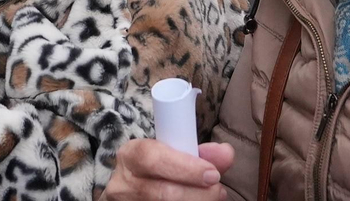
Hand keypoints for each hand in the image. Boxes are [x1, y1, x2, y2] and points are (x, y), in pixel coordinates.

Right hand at [102, 138, 233, 200]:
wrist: (133, 191)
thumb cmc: (158, 170)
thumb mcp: (173, 155)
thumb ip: (200, 154)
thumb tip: (225, 154)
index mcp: (131, 156)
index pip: (153, 158)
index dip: (186, 168)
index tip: (212, 174)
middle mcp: (124, 184)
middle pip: (162, 193)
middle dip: (198, 194)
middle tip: (218, 191)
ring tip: (212, 199)